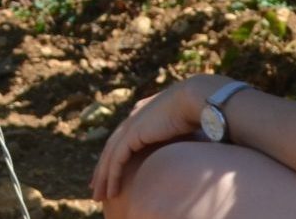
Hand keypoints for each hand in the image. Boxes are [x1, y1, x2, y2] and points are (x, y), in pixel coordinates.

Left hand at [89, 75, 218, 201]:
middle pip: (112, 148)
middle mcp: (134, 117)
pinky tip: (112, 191)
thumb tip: (186, 150)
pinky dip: (112, 176)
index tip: (111, 173)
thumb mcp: (183, 125)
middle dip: (103, 170)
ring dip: (104, 178)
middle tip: (97, 188)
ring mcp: (131, 124)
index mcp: (144, 112)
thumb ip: (176, 135)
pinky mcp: (133, 134)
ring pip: (111, 156)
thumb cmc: (199, 112)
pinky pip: (117, 159)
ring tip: (99, 196)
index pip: (124, 137)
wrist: (196, 98)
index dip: (116, 156)